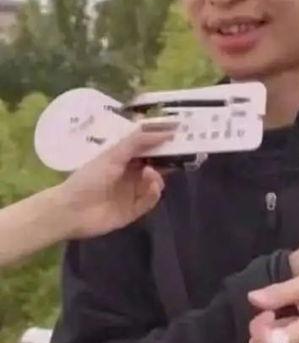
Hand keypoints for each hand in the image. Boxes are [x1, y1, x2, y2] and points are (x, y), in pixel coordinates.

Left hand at [56, 126, 175, 237]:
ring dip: (158, 177)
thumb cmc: (90, 177)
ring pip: (156, 182)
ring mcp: (133, 193)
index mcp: (124, 158)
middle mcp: (130, 174)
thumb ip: (138, 141)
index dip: (162, 139)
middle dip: (167, 159)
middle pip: (156, 164)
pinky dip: (154, 193)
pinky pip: (151, 200)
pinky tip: (152, 188)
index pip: (148, 146)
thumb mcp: (113, 154)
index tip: (179, 131)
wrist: (72, 211)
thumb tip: (165, 131)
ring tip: (151, 175)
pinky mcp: (135, 210)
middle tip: (181, 154)